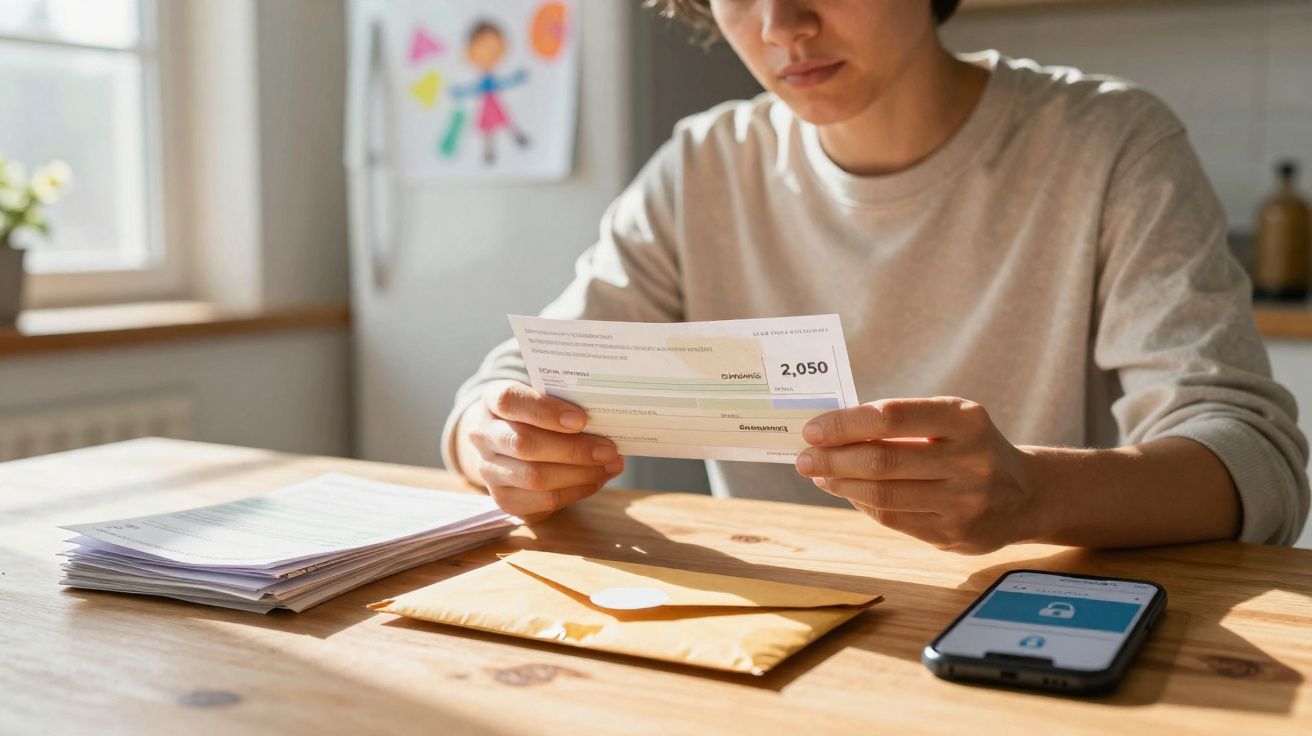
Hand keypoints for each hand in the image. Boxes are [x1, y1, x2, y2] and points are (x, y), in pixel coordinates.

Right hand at [457, 380, 624, 522]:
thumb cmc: (536, 416)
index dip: (546, 411)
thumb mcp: (545, 400)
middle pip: (524, 444)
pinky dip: (576, 491)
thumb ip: (567, 405)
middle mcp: (483, 435)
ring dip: (580, 473)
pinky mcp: (504, 499)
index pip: (510, 401)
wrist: (509, 446)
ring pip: (534, 477)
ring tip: (610, 465)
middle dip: (573, 449)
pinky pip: (543, 500)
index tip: (582, 419)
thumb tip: (606, 422)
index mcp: (492, 401)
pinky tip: (597, 479)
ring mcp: (489, 470)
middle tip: (609, 449)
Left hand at [794, 397, 1040, 553]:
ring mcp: (966, 502)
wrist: (1027, 494)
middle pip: (882, 461)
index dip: (844, 424)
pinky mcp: (957, 534)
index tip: (811, 429)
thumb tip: (829, 433)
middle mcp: (970, 460)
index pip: (890, 416)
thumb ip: (898, 424)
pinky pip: (894, 519)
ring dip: (841, 484)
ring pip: (884, 495)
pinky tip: (847, 492)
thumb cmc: (969, 447)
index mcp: (965, 419)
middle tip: (804, 457)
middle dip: (833, 459)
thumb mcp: (948, 421)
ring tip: (819, 474)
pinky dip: (862, 504)